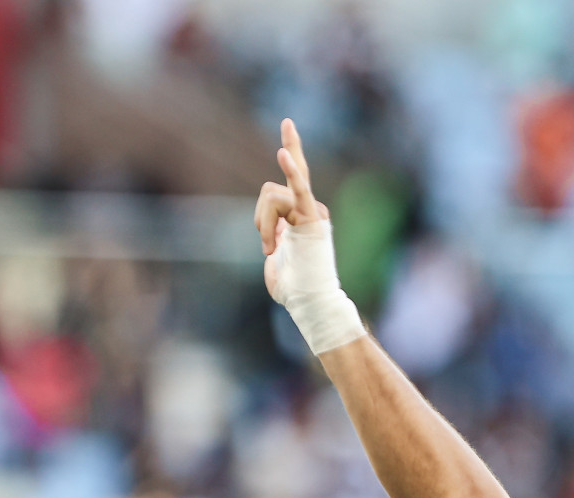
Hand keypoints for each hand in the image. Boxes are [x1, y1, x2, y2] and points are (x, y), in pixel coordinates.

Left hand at [255, 118, 329, 304]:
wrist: (311, 301)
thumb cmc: (295, 289)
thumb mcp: (277, 261)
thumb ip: (275, 244)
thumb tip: (274, 246)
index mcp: (301, 217)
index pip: (292, 185)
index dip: (291, 164)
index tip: (286, 143)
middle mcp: (310, 210)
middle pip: (294, 172)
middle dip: (292, 145)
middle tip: (287, 121)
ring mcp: (312, 212)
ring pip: (271, 194)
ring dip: (262, 222)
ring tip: (269, 248)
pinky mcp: (312, 217)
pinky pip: (297, 190)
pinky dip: (291, 171)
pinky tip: (283, 151)